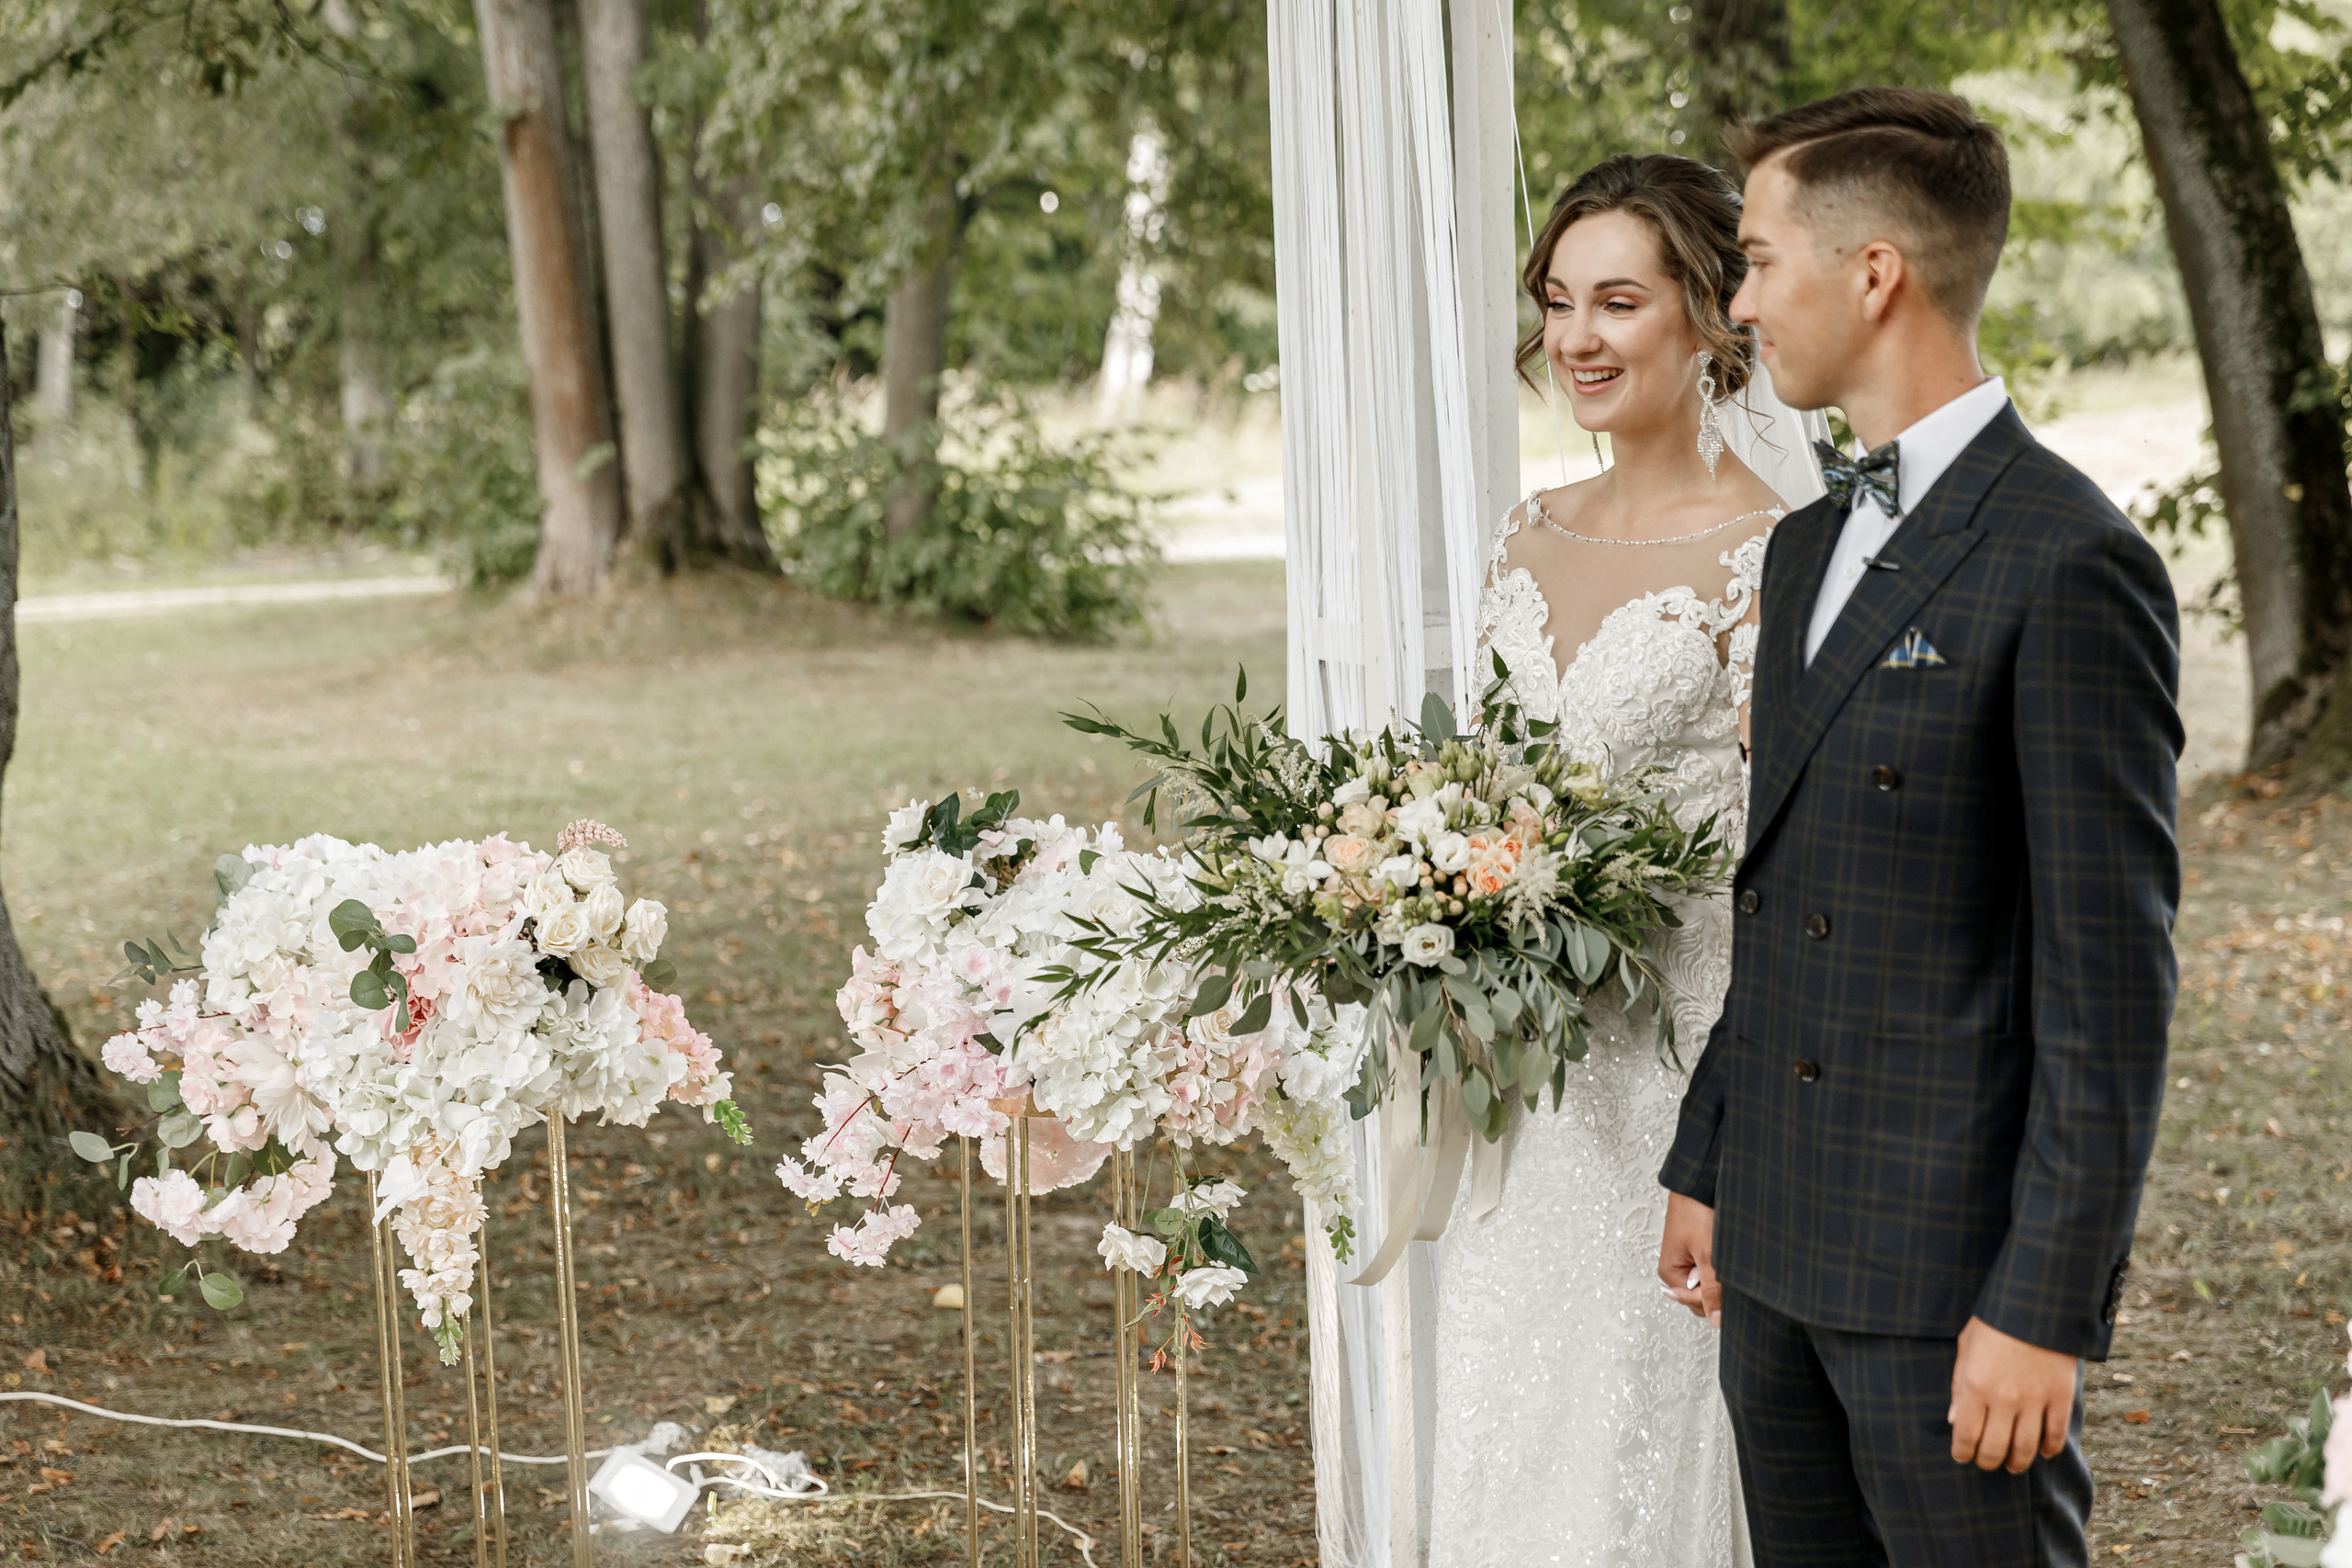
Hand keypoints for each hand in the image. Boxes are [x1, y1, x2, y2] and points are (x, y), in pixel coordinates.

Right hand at [1657, 1192, 1720, 1326]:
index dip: (1713, 1297)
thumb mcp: (1708, 1256)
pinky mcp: (1695, 1252)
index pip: (1696, 1305)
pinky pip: (1708, 1269)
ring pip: (1707, 1283)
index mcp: (1670, 1274)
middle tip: (1723, 1266)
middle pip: (1701, 1297)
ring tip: (1721, 1255)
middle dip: (1715, 1287)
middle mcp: (1675, 1270)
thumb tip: (1715, 1321)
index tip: (1723, 1279)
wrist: (1697, 1185)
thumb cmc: (1695, 1213)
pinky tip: (1722, 1252)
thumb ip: (1711, 1290)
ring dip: (1718, 1275)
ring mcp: (1686, 1261)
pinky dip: (1718, 1265)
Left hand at [1948, 1316, 2077, 1472]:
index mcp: (1974, 1385)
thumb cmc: (1994, 1323)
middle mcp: (2003, 1398)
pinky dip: (2049, 1449)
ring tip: (2012, 1465)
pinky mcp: (2059, 1397)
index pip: (1965, 1434)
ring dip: (2017, 1463)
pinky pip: (2055, 1435)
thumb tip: (1953, 1419)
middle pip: (1994, 1449)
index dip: (1962, 1452)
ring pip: (2025, 1449)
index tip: (1962, 1456)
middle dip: (1987, 1462)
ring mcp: (2033, 1400)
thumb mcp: (1966, 1347)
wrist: (2036, 1304)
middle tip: (1986, 1462)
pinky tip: (2043, 1452)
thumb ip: (1958, 1386)